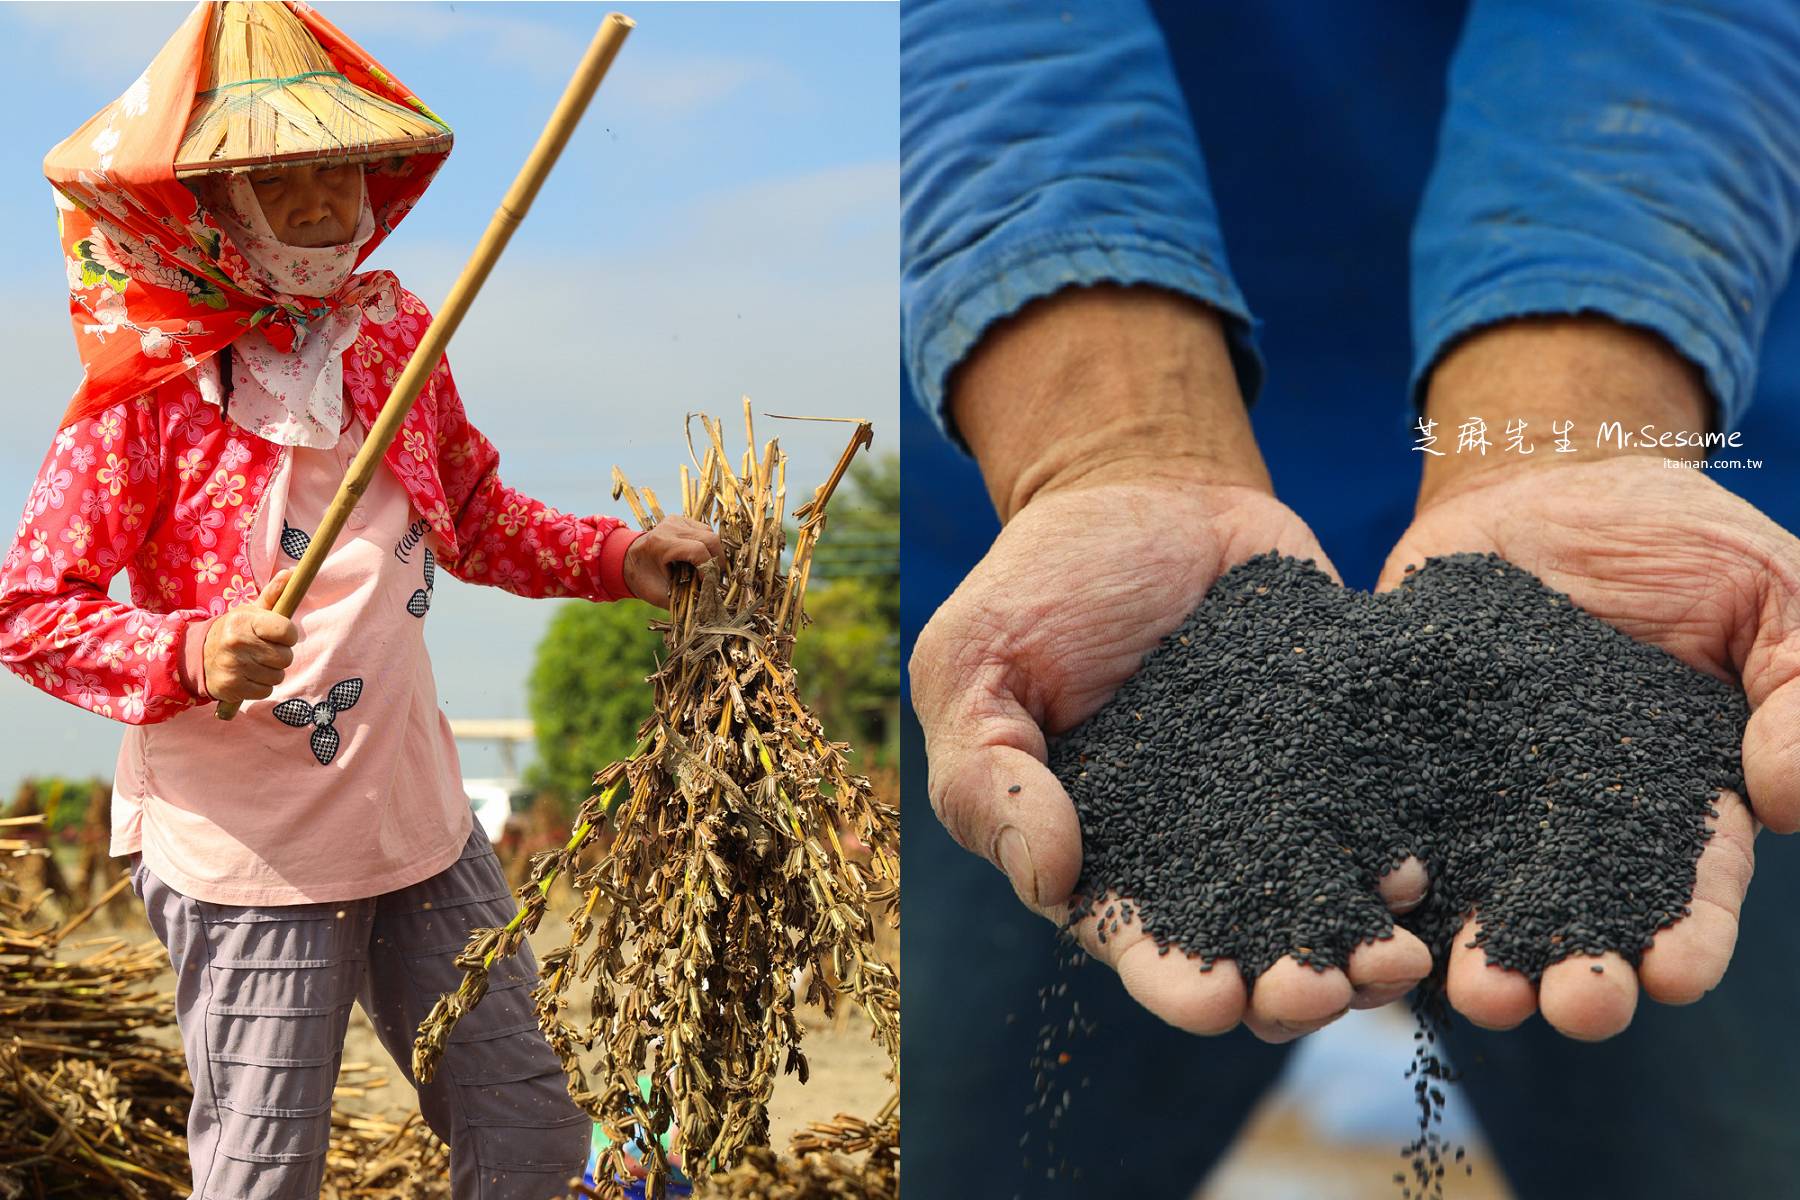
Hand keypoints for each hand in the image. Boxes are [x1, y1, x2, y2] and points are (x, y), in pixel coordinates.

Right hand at [202, 569, 298, 702]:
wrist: (197, 656)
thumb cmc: (234, 631)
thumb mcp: (249, 612)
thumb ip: (273, 595)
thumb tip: (291, 574)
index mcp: (244, 621)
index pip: (286, 631)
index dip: (288, 635)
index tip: (279, 635)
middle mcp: (237, 642)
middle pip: (285, 657)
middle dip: (279, 655)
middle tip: (263, 650)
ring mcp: (234, 666)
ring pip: (277, 676)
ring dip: (271, 672)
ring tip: (255, 663)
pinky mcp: (232, 687)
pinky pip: (266, 691)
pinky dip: (261, 686)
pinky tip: (248, 676)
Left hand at [621, 516, 723, 607]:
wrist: (627, 560)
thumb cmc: (643, 580)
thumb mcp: (660, 595)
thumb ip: (685, 599)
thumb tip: (710, 602)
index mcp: (661, 543)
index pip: (699, 550)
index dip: (709, 570)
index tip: (707, 584)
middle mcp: (670, 527)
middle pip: (710, 539)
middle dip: (717, 562)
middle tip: (713, 579)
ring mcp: (677, 520)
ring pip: (711, 534)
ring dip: (714, 554)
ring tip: (707, 569)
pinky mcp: (682, 520)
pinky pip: (705, 530)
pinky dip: (708, 546)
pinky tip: (700, 557)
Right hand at [914, 286, 1430, 1041]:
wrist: (1147, 489)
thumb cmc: (1040, 582)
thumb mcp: (974, 665)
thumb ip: (990, 775)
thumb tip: (1050, 881)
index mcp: (1100, 850)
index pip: (1136, 940)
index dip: (1174, 982)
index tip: (1216, 1004)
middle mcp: (1197, 848)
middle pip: (1248, 947)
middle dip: (1287, 986)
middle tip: (1323, 995)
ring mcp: (1279, 803)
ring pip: (1329, 901)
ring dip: (1362, 947)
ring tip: (1397, 962)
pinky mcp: (1345, 752)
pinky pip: (1385, 813)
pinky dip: (1406, 853)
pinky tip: (1424, 872)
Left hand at [1380, 317, 1799, 1039]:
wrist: (1544, 478)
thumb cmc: (1675, 537)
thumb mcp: (1770, 590)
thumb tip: (1787, 799)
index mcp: (1678, 796)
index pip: (1693, 885)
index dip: (1687, 935)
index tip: (1675, 978)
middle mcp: (1575, 816)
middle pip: (1580, 914)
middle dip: (1577, 972)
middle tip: (1569, 1010)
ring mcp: (1485, 790)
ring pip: (1479, 892)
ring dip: (1477, 953)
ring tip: (1475, 997)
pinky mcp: (1403, 754)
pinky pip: (1387, 819)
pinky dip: (1383, 871)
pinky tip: (1380, 914)